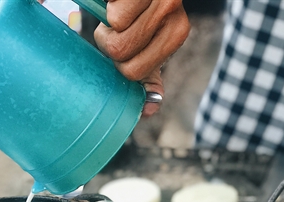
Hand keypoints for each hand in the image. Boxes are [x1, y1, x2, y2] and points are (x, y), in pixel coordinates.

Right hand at [94, 0, 189, 115]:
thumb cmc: (139, 10)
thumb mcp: (149, 42)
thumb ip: (148, 73)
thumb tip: (149, 109)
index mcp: (176, 35)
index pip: (133, 73)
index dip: (118, 61)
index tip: (125, 42)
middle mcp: (173, 14)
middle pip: (119, 53)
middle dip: (108, 41)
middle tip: (118, 25)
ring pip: (115, 29)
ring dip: (107, 20)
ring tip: (119, 7)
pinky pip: (114, 11)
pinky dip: (107, 1)